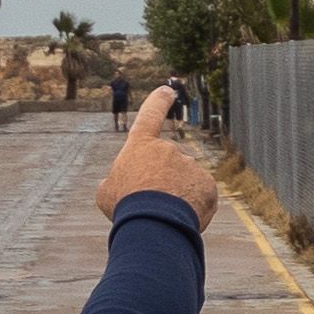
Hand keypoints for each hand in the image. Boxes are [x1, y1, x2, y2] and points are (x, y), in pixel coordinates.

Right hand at [95, 85, 218, 228]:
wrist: (153, 222)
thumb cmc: (125, 206)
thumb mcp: (107, 193)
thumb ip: (115, 182)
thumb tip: (118, 185)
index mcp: (142, 146)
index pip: (150, 115)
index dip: (158, 102)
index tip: (168, 90)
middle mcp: (168, 149)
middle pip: (167, 167)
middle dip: (162, 185)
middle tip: (151, 207)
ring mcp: (190, 165)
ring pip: (184, 183)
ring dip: (176, 198)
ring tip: (164, 216)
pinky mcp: (207, 184)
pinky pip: (200, 196)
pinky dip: (193, 209)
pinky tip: (182, 219)